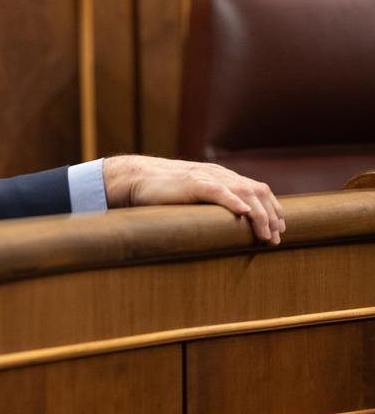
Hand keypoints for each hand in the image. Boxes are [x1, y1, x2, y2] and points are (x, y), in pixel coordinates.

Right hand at [103, 155, 285, 244]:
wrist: (134, 177)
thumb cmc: (159, 192)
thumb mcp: (191, 196)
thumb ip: (209, 204)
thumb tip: (223, 226)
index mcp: (220, 177)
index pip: (257, 189)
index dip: (272, 208)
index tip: (280, 228)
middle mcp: (218, 174)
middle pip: (257, 191)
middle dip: (271, 216)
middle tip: (276, 239)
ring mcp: (206, 177)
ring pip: (245, 192)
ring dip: (260, 215)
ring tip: (265, 234)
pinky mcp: (193, 183)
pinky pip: (219, 190)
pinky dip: (234, 201)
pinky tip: (244, 212)